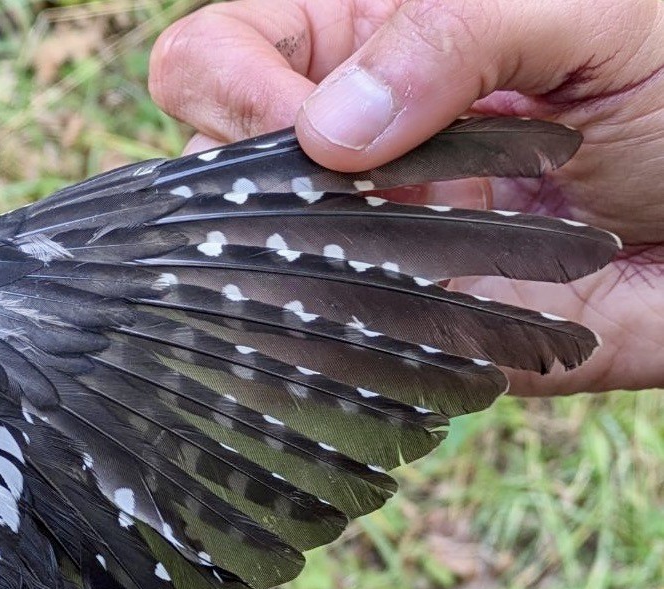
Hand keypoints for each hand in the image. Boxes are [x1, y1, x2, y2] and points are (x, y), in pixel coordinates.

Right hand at [150, 0, 663, 394]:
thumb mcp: (585, 14)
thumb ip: (454, 34)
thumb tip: (326, 134)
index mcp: (362, 44)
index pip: (217, 58)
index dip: (232, 93)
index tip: (311, 138)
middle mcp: (340, 149)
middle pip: (205, 171)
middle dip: (248, 194)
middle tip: (355, 206)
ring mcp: (356, 244)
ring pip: (246, 272)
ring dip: (292, 278)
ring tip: (389, 267)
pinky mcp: (393, 329)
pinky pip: (325, 353)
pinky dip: (336, 352)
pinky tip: (382, 337)